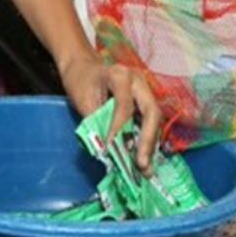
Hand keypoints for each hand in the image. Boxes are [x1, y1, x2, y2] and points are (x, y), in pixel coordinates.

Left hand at [58, 56, 163, 172]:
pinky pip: (149, 123)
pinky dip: (147, 142)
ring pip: (154, 120)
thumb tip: (107, 151)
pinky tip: (143, 158)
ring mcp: (144, 92)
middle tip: (141, 164)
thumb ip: (96, 122)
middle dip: (148, 140)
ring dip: (150, 145)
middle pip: (152, 112)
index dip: (118, 129)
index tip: (110, 149)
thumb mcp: (82, 100)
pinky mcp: (144, 103)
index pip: (125, 106)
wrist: (83, 67)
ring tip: (145, 168)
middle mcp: (139, 82)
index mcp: (120, 75)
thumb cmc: (80, 81)